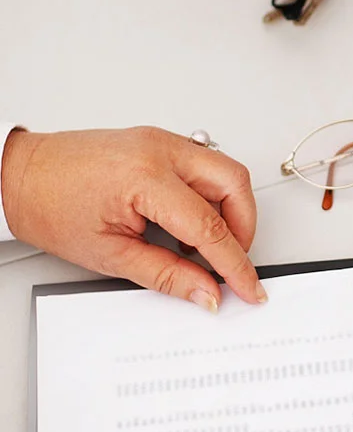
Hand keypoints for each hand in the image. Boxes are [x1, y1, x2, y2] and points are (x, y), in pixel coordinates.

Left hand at [1, 126, 263, 312]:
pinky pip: (206, 165)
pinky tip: (190, 220)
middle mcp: (162, 150)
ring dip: (230, 209)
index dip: (235, 264)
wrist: (18, 173)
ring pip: (226, 170)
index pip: (209, 227)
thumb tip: (206, 291)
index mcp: (146, 178)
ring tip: (204, 244)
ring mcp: (164, 141)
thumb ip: (167, 275)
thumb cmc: (47, 205)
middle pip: (235, 184)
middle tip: (232, 262)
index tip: (250, 287)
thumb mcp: (108, 254)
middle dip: (244, 228)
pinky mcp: (161, 141)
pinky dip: (211, 195)